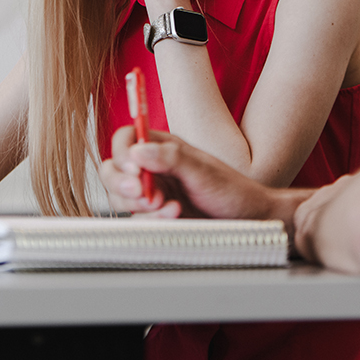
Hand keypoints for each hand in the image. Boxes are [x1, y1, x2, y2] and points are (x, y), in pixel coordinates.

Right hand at [100, 126, 281, 220]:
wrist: (247, 221)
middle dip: (121, 183)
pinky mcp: (154, 216)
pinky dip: (150, 221)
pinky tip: (174, 217)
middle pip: (113, 169)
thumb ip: (172, 158)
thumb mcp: (203, 171)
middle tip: (143, 194)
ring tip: (170, 207)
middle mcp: (154, 167)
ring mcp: (152, 192)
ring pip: (119, 197)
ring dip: (138, 205)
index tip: (134, 169)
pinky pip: (135, 219)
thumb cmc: (232, 190)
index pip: (126, 139)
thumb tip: (139, 151)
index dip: (122, 152)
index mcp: (164, 146)